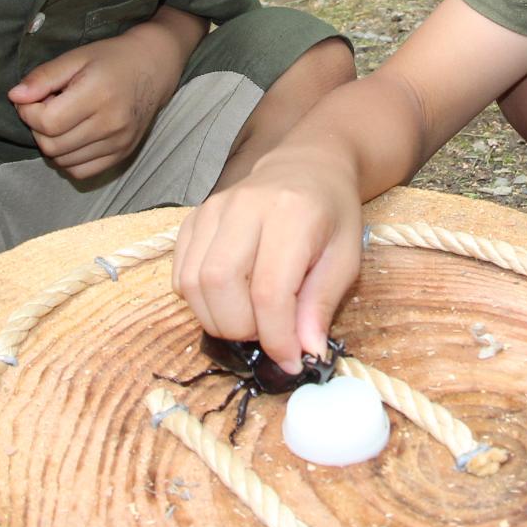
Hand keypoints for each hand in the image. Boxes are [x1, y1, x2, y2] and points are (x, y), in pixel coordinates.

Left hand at [8, 24, 179, 178]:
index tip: (32, 97)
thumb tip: (14, 97)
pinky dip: (67, 158)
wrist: (153, 67)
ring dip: (51, 143)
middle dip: (37, 127)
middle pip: (51, 145)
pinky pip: (80, 171)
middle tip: (47, 106)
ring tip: (62, 119)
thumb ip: (44, 77)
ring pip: (62, 160)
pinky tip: (72, 137)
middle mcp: (111, 124)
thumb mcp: (76, 57)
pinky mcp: (122, 154)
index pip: (47, 122)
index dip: (28, 112)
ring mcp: (119, 143)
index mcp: (98, 94)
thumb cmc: (112, 58)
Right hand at [171, 147, 363, 373]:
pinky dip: (200, 302)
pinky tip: (229, 300)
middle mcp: (245, 206)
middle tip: (268, 334)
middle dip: (242, 328)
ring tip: (250, 319)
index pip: (269, 290)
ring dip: (218, 320)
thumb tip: (305, 352)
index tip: (289, 359)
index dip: (276, 336)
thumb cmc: (332, 215)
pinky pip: (181, 274)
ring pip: (193, 283)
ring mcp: (212, 209)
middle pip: (220, 285)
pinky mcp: (193, 219)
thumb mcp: (346, 259)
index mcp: (292, 213)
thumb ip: (321, 304)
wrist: (307, 167)